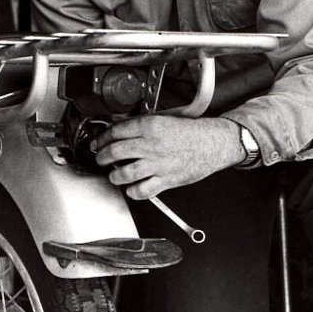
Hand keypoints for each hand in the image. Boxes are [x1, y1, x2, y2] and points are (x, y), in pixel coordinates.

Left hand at [92, 115, 244, 198]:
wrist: (212, 144)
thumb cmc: (191, 132)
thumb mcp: (164, 119)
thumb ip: (141, 124)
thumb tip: (120, 127)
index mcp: (150, 126)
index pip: (116, 132)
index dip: (103, 138)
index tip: (99, 142)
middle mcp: (151, 145)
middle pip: (115, 152)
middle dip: (102, 157)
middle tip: (101, 158)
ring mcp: (157, 164)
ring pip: (124, 173)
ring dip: (114, 176)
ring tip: (114, 175)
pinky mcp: (165, 180)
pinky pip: (142, 191)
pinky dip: (133, 192)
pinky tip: (132, 188)